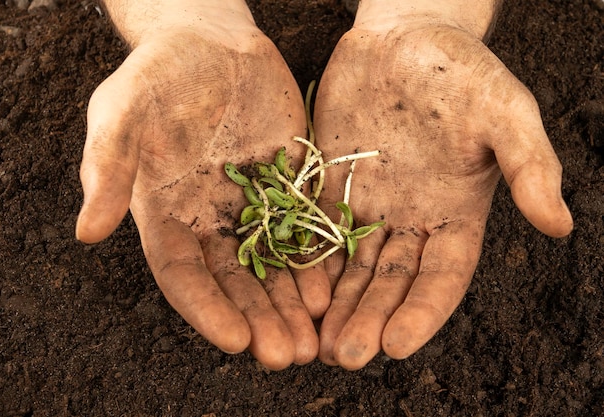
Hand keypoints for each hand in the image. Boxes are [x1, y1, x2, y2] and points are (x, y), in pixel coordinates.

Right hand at [75, 2, 329, 368]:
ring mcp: (252, 206)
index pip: (183, 275)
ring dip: (293, 304)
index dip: (206, 310)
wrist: (208, 42)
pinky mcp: (289, 185)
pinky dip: (317, 260)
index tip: (234, 341)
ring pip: (274, 266)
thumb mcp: (121, 112)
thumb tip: (87, 232)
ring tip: (317, 338)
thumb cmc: (156, 75)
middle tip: (287, 355)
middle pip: (235, 282)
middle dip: (260, 321)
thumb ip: (108, 168)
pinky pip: (305, 229)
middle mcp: (209, 221)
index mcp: (166, 215)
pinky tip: (334, 288)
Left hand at [313, 13, 572, 368]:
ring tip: (313, 342)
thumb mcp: (504, 111)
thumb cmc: (459, 71)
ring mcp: (368, 206)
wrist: (401, 36)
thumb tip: (559, 225)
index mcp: (456, 213)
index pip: (441, 277)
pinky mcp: (330, 187)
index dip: (422, 313)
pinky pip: (316, 233)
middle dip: (369, 320)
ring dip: (334, 306)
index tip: (397, 345)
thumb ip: (530, 165)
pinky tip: (291, 293)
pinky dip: (306, 265)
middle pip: (390, 283)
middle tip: (344, 356)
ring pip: (351, 268)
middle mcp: (411, 220)